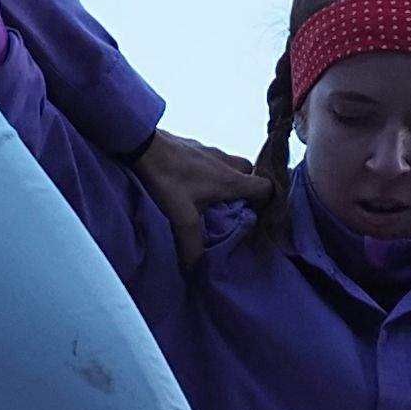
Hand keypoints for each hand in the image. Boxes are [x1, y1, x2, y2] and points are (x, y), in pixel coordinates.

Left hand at [132, 128, 266, 231]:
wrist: (142, 142)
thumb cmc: (167, 178)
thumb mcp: (181, 216)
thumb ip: (191, 244)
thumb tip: (194, 267)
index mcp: (231, 180)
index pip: (267, 187)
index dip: (268, 201)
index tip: (256, 215)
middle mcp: (226, 162)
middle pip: (252, 174)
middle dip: (249, 190)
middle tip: (235, 207)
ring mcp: (211, 151)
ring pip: (233, 165)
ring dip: (230, 180)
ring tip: (214, 198)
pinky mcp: (195, 146)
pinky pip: (214, 160)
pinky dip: (212, 171)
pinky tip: (194, 183)